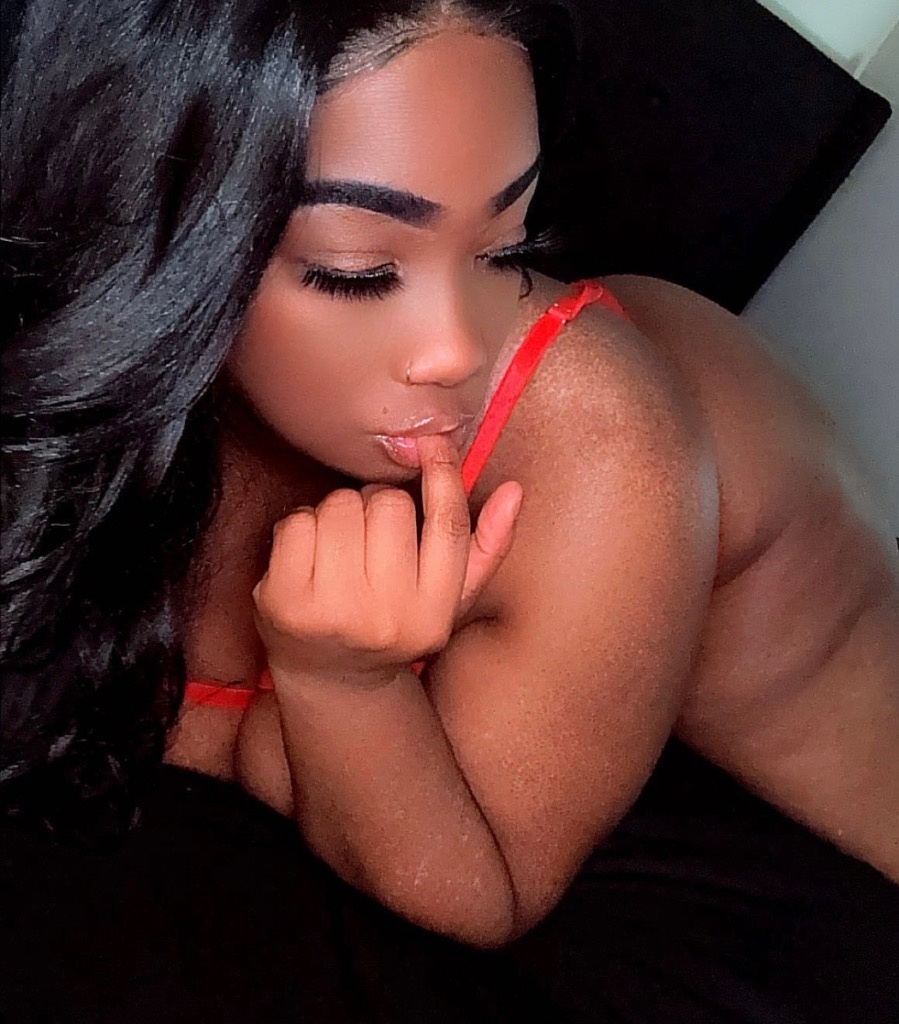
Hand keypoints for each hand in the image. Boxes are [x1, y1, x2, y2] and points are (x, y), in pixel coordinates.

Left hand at [252, 435, 522, 683]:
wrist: (330, 678)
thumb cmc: (395, 622)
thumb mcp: (449, 598)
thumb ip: (485, 546)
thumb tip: (514, 491)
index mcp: (433, 615)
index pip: (447, 525)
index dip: (443, 475)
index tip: (432, 445)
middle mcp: (386, 618)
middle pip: (389, 504)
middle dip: (378, 503)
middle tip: (371, 534)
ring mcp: (332, 612)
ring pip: (341, 505)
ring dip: (339, 513)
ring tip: (340, 548)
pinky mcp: (284, 602)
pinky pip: (297, 523)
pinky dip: (300, 528)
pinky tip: (307, 559)